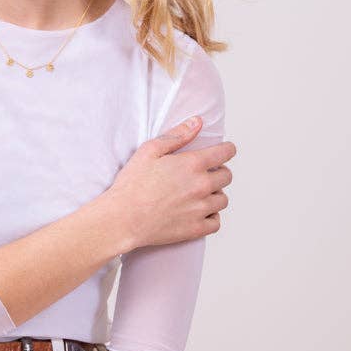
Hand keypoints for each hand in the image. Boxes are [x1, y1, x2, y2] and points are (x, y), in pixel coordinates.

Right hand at [105, 118, 235, 250]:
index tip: (224, 151)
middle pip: (227, 176)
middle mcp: (201, 186)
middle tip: (205, 174)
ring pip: (223, 200)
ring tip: (199, 194)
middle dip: (219, 172)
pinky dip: (211, 217)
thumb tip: (198, 122)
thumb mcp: (149, 151)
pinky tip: (198, 212)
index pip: (225, 153)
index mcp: (192, 164)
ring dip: (215, 195)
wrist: (123, 219)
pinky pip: (216, 222)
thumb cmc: (132, 184)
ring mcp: (200, 209)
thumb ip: (177, 135)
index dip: (227, 150)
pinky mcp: (196, 228)